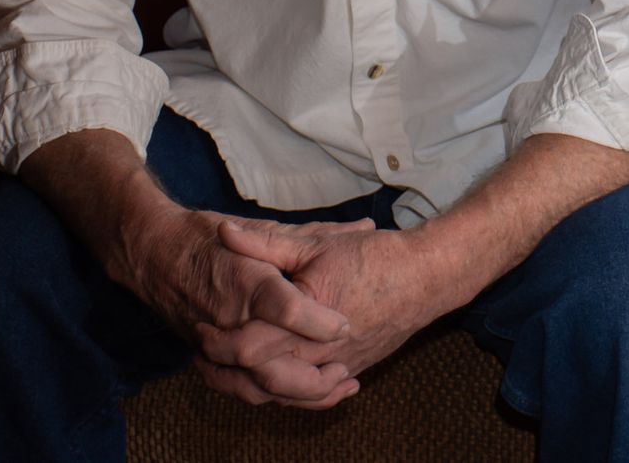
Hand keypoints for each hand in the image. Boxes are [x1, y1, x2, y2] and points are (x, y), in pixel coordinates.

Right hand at [124, 204, 375, 408]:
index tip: (347, 325)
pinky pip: (240, 389)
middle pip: (271, 364)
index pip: (286, 309)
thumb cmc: (209, 236)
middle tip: (347, 369)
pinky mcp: (206, 358)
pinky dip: (274, 396)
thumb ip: (316, 235)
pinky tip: (305, 392)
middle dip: (314, 376)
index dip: (320, 322)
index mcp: (246, 281)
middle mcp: (229, 319)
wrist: (153, 253)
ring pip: (258, 386)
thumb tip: (366, 225)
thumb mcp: (264, 228)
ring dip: (301, 393)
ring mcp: (215, 344)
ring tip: (338, 385)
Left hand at [194, 218, 463, 398]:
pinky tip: (274, 381)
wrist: (428, 277)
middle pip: (260, 380)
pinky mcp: (352, 369)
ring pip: (285, 395)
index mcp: (305, 321)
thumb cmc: (374, 257)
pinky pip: (312, 395)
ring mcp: (337, 366)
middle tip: (204, 356)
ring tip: (229, 372)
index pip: (248, 348)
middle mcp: (319, 353)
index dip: (217, 342)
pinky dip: (288, 393)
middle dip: (226, 372)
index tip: (200, 327)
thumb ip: (266, 243)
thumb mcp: (317, 242)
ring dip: (253, 386)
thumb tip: (225, 232)